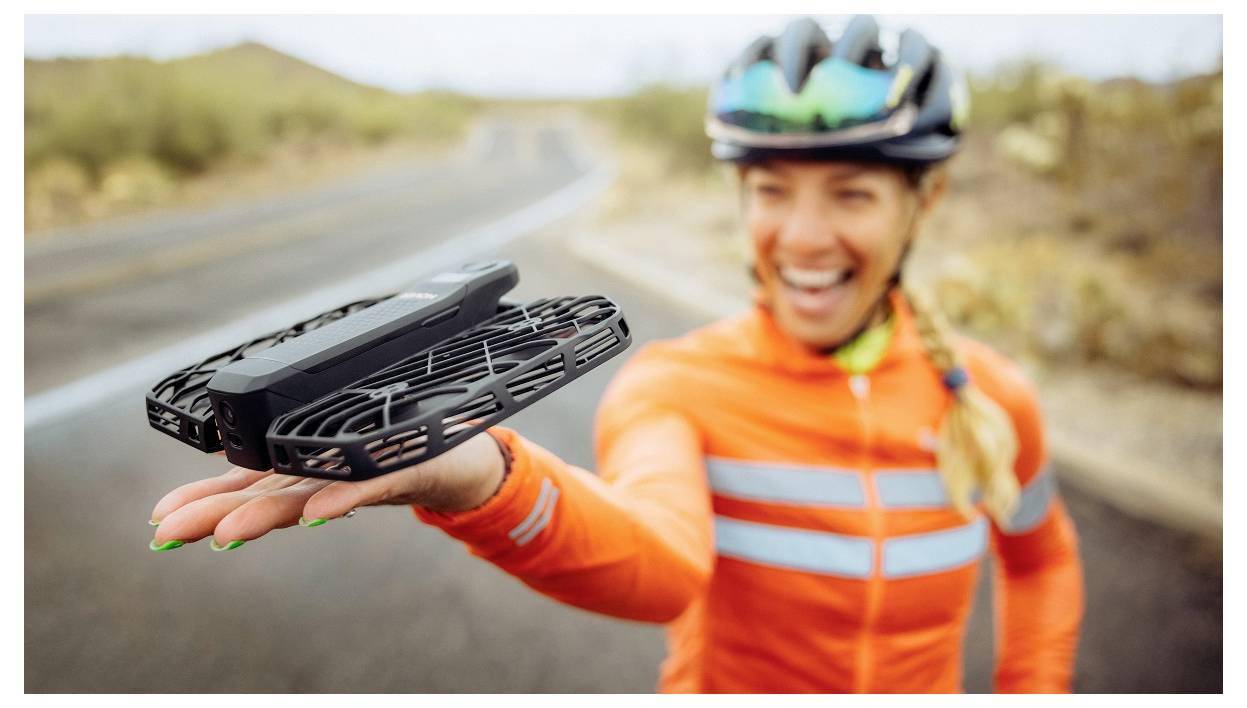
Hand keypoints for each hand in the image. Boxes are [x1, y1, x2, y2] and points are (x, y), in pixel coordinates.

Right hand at [148, 431, 506, 550]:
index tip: (161, 516)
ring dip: (265, 517)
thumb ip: (305, 439)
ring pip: (304, 500)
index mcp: (307, 466)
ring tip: (224, 535)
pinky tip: (315, 514)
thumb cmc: (401, 441)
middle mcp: (325, 479)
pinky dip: (341, 500)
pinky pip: (366, 486)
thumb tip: (253, 434)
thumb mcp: (343, 436)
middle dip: (214, 515)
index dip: (205, 498)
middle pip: (263, 496)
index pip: (247, 480)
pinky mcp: (400, 471)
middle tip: (168, 534)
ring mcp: (358, 479)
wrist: (464, 457)